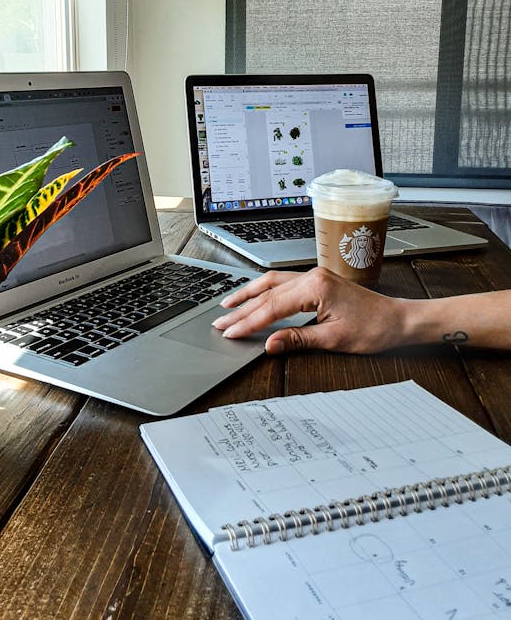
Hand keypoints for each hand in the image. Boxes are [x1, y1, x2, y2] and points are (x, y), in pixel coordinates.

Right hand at [212, 267, 409, 354]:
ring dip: (249, 294)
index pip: (272, 306)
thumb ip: (297, 339)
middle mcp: (312, 276)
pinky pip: (284, 283)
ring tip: (228, 304)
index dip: (248, 321)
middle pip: (267, 291)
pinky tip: (255, 296)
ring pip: (272, 282)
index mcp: (315, 287)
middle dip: (242, 307)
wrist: (399, 320)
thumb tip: (269, 343)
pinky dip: (265, 291)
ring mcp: (315, 277)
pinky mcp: (318, 282)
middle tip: (220, 320)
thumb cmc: (374, 328)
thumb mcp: (333, 339)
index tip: (230, 332)